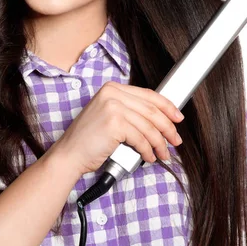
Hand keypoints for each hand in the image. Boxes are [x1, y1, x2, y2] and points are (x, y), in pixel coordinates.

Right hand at [49, 81, 183, 175]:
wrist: (69, 155)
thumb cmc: (89, 140)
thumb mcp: (109, 116)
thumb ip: (130, 111)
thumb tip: (160, 119)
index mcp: (113, 88)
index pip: (148, 95)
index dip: (167, 107)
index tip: (177, 117)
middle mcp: (113, 93)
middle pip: (152, 110)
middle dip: (168, 127)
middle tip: (176, 140)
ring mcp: (113, 107)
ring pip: (148, 126)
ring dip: (160, 143)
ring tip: (163, 153)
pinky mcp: (114, 123)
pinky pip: (141, 138)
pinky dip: (148, 150)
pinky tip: (149, 157)